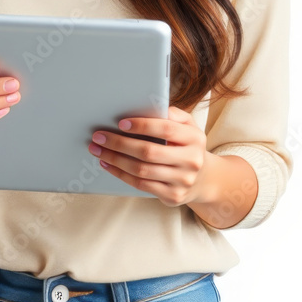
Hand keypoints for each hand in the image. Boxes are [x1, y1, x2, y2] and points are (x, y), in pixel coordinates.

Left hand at [87, 105, 212, 206]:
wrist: (203, 178)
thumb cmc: (187, 145)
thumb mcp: (187, 126)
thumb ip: (172, 114)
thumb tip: (148, 106)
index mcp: (194, 138)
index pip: (166, 129)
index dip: (142, 125)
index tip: (120, 123)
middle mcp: (191, 160)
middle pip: (149, 152)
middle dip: (119, 143)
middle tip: (98, 137)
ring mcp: (182, 181)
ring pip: (141, 170)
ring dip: (115, 160)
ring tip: (98, 150)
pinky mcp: (172, 196)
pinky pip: (141, 185)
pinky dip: (121, 174)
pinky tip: (108, 165)